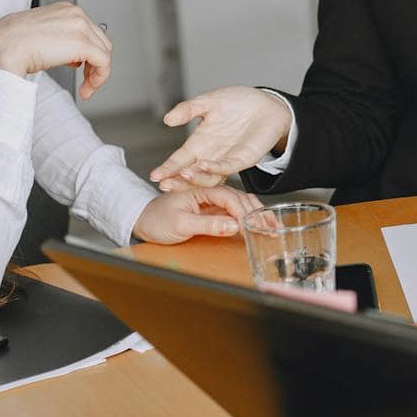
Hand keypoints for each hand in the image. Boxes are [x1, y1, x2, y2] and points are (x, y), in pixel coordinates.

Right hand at [0, 2, 113, 98]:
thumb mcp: (40, 37)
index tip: (80, 69)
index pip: (89, 32)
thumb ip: (59, 41)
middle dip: (94, 64)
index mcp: (65, 10)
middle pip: (100, 42)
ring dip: (96, 74)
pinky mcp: (83, 44)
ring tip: (85, 88)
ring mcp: (80, 26)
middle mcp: (75, 14)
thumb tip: (72, 57)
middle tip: (85, 82)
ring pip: (104, 53)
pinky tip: (86, 90)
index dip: (88, 54)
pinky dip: (99, 79)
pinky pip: (104, 63)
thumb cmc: (10, 44)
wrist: (1, 47)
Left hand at [132, 185, 263, 242]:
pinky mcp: (215, 211)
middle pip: (241, 200)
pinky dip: (251, 221)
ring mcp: (214, 201)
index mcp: (202, 188)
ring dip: (258, 217)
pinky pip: (236, 214)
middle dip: (258, 214)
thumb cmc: (156, 219)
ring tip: (272, 228)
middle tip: (272, 229)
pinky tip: (261, 227)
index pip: (230, 198)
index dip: (244, 214)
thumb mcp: (181, 224)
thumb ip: (207, 225)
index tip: (255, 227)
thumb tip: (233, 227)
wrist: (144, 222)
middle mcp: (211, 192)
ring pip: (242, 206)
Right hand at [151, 86, 292, 188]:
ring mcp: (226, 159)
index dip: (167, 168)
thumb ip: (188, 109)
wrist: (266, 104)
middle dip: (176, 180)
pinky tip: (205, 165)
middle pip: (190, 173)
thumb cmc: (238, 103)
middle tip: (163, 184)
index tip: (154, 175)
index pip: (179, 159)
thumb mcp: (208, 102)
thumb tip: (167, 119)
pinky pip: (228, 167)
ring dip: (195, 177)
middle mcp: (211, 155)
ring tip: (183, 174)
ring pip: (208, 176)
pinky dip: (216, 168)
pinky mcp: (243, 159)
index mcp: (200, 143)